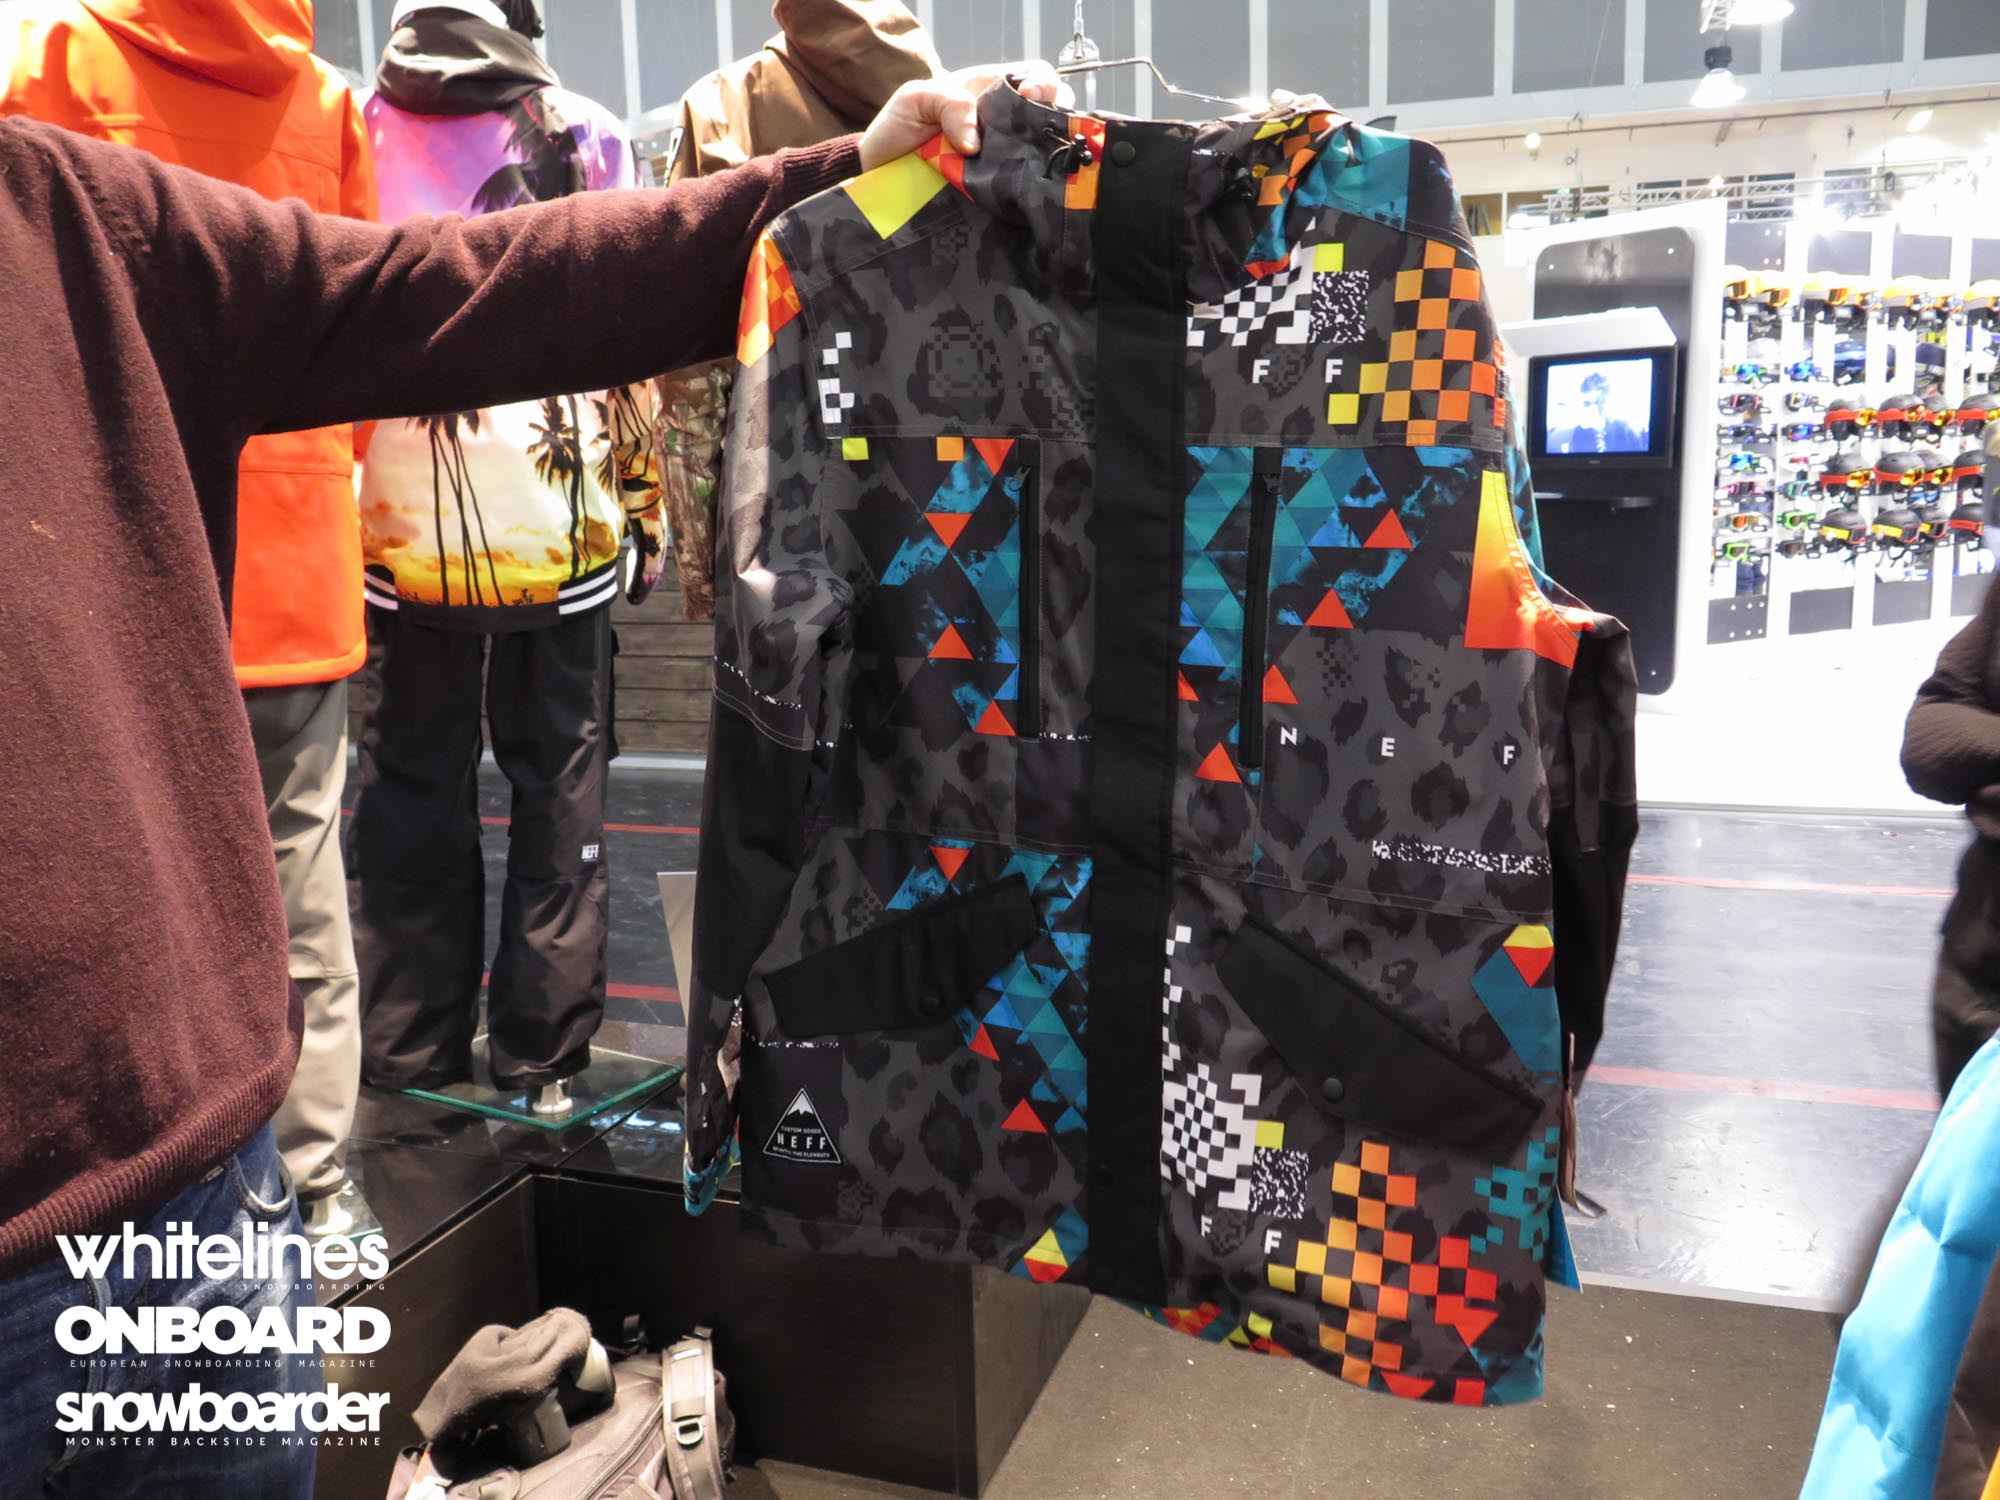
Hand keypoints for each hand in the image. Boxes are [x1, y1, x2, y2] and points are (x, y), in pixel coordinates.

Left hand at [859, 62, 1073, 171]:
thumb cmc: (897, 130)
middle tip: (1043, 132)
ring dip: (1048, 154)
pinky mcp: (997, 192)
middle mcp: (1003, 125)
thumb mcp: (915, 99)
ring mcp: (1003, 160)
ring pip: (1045, 153)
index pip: (1035, 76)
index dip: (1044, 83)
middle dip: (1058, 118)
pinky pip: (1024, 189)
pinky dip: (1032, 188)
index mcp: (989, 93)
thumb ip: (947, 102)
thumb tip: (975, 142)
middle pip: (1052, 113)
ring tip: (1039, 162)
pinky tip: (1028, 189)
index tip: (1030, 97)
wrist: (879, 176)